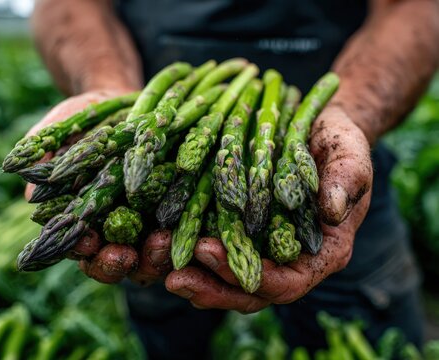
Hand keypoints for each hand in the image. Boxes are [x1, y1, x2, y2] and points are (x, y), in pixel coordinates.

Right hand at [23, 88, 171, 283]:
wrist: (126, 103)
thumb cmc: (85, 118)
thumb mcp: (62, 128)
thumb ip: (45, 159)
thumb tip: (31, 195)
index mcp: (86, 219)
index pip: (83, 249)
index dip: (83, 251)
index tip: (86, 242)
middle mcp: (120, 226)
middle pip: (119, 261)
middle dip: (119, 263)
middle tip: (125, 255)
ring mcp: (150, 220)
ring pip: (153, 254)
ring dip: (156, 256)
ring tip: (160, 241)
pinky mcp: (178, 206)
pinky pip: (185, 229)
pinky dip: (186, 234)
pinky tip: (190, 229)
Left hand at [165, 105, 372, 312]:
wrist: (316, 126)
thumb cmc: (339, 142)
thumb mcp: (351, 154)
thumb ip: (347, 180)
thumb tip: (331, 211)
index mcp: (320, 252)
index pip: (287, 282)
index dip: (252, 277)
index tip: (213, 255)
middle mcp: (287, 256)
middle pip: (249, 290)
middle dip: (211, 287)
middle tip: (174, 278)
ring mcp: (260, 243)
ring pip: (224, 276)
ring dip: (191, 272)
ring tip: (156, 255)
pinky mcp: (237, 225)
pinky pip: (211, 245)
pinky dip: (186, 245)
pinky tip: (160, 236)